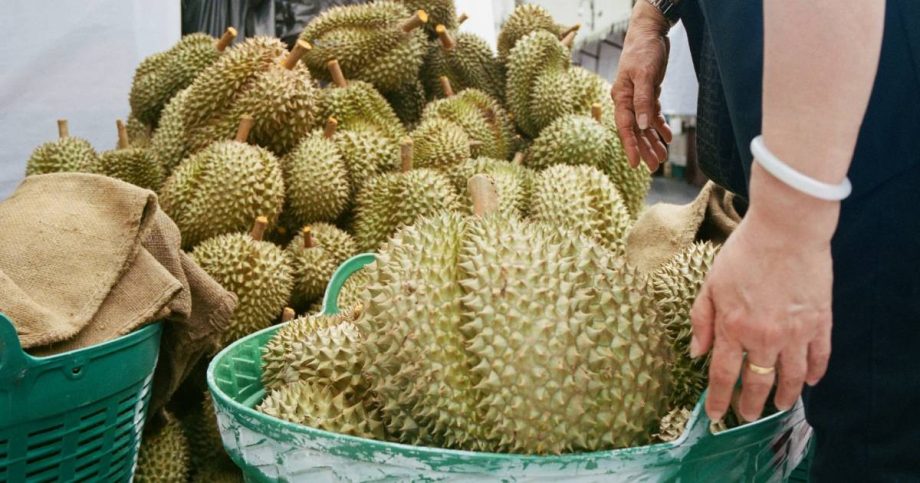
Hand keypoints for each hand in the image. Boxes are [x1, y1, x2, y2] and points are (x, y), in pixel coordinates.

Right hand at [611, 1, 672, 170]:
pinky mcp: (648, 93)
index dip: (630, 147)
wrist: (649, 31)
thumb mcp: (645, 74)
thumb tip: (643, 125)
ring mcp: (637, 97)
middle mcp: (626, 100)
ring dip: (653, 140)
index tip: (635, 164)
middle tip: (654, 167)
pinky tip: (667, 136)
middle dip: (644, 148)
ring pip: (644, 125)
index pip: (625, 127)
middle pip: (635, 130)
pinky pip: (652, 114)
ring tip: (662, 157)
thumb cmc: (644, 50)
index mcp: (621, 97)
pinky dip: (659, 126)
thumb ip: (643, 100)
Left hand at [690, 164, 836, 421]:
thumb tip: (696, 353)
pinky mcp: (819, 322)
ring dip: (784, 396)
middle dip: (751, 405)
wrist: (787, 229)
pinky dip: (815, 373)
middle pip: (758, 383)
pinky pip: (819, 357)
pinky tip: (809, 382)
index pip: (724, 376)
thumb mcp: (710, 283)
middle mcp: (764, 337)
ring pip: (791, 377)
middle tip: (747, 416)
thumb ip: (702, 320)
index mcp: (733, 328)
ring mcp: (795, 332)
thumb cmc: (744, 252)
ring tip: (779, 407)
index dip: (719, 399)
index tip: (715, 415)